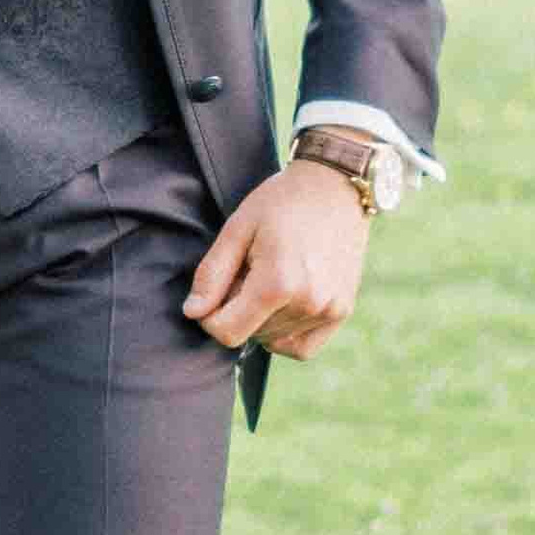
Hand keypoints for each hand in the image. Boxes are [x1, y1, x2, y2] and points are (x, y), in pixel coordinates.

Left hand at [183, 158, 370, 361]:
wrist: (334, 186)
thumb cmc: (281, 202)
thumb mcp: (237, 230)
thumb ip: (212, 275)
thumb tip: (193, 313)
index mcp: (278, 284)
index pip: (227, 333)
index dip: (211, 316)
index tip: (217, 289)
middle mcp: (307, 304)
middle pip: (251, 336)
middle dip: (239, 311)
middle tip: (250, 271)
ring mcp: (328, 310)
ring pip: (274, 340)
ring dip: (262, 319)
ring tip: (271, 276)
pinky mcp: (341, 312)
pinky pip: (301, 348)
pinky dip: (285, 334)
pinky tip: (283, 303)